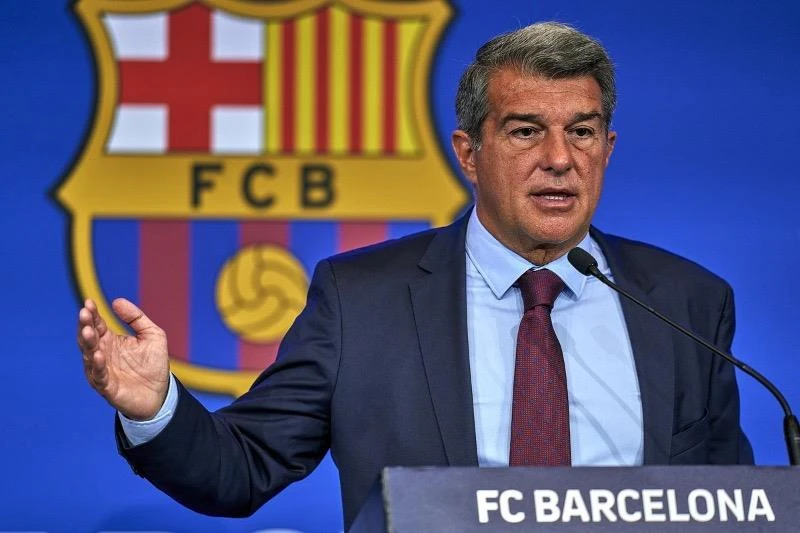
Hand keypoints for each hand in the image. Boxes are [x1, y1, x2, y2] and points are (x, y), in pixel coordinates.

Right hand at [78, 298, 169, 420]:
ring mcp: (102, 371)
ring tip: (88, 331)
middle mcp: (102, 354)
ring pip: (89, 355)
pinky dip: (97, 366)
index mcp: (110, 340)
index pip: (97, 324)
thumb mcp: (152, 335)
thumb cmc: (153, 364)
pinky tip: (98, 355)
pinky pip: (99, 376)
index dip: (93, 314)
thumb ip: (136, 318)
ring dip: (88, 343)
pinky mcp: (107, 387)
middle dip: (86, 325)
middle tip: (84, 313)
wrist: (160, 393)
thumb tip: (117, 301)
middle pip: (89, 338)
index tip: (89, 302)